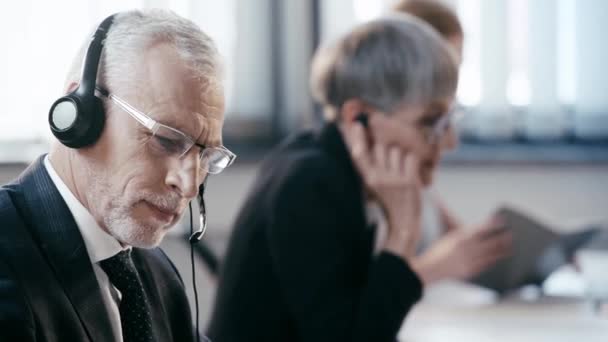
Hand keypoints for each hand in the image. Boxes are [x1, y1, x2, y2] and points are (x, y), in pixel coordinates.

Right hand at [344, 120, 422, 258]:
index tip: (356, 124)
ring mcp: (394, 180)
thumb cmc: (389, 202)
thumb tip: (374, 143)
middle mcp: (379, 178)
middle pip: (382, 147)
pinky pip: (411, 158)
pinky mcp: (409, 181)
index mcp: (368, 179)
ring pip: (397, 151)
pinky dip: (413, 163)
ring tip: (401, 173)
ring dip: (401, 157)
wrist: (404, 223)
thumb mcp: (374, 186)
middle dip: (387, 150)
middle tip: (392, 165)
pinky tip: (410, 174)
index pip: (359, 154)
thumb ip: (371, 166)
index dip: (357, 138)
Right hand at [411, 216, 511, 284]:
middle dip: (503, 238)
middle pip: (492, 242)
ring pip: (492, 255)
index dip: (493, 224)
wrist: (428, 269)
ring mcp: (470, 260)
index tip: (502, 220)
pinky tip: (499, 258)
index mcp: (461, 237)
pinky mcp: (471, 271)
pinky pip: (486, 265)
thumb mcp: (446, 235)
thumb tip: (448, 206)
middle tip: (511, 234)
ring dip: (502, 250)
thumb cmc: (436, 251)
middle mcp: (468, 248)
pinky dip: (494, 261)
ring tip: (510, 247)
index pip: (482, 228)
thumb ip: (454, 224)